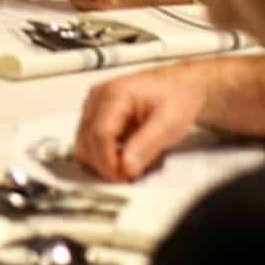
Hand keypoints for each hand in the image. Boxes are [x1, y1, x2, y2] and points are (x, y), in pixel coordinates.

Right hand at [75, 61, 208, 181]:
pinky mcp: (95, 119)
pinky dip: (105, 158)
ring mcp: (94, 109)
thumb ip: (147, 146)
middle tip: (130, 176)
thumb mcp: (169, 123)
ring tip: (132, 164)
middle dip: (106, 165)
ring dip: (104, 163)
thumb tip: (126, 168)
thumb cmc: (175, 97)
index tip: (124, 177)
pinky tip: (125, 157)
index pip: (99, 134)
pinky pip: (90, 146)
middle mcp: (98, 99)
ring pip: (84, 147)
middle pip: (87, 142)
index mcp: (114, 94)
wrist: (179, 87)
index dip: (108, 161)